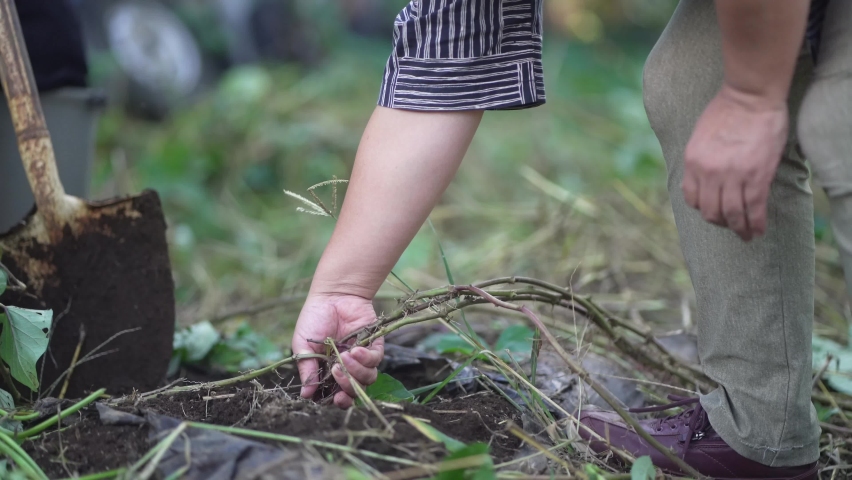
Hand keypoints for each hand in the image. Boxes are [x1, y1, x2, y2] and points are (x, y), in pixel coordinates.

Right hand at [292, 293, 383, 407]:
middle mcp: (348, 369)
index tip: (333, 399)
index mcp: (329, 373)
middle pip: (355, 391)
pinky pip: (376, 360)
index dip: (338, 402)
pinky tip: (355, 350)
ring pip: (368, 379)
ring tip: (344, 356)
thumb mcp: (304, 346)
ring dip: (356, 372)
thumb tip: (306, 395)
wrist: (332, 295)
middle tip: (336, 373)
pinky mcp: (375, 346)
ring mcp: (362, 358)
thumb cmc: (314, 319)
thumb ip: (307, 369)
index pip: (337, 395)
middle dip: (348, 388)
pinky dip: (366, 358)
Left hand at [682, 85, 788, 240]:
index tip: (713, 210)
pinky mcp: (756, 176)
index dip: (702, 208)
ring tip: (747, 235)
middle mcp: (708, 173)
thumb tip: (705, 178)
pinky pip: (754, 208)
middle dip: (721, 223)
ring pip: (732, 214)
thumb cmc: (728, 110)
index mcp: (692, 162)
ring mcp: (732, 176)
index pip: (691, 197)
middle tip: (731, 227)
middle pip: (710, 211)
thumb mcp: (701, 136)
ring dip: (739, 229)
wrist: (750, 95)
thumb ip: (701, 159)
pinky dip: (756, 223)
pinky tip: (759, 230)